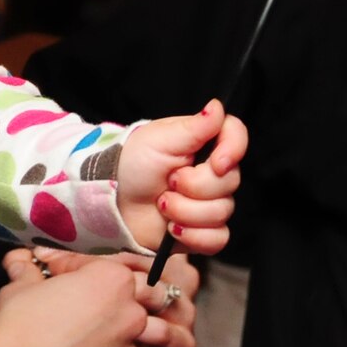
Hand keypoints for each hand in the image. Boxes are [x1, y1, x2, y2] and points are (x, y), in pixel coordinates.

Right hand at [34, 248, 197, 346]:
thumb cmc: (18, 324)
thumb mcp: (20, 286)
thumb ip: (29, 271)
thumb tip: (21, 262)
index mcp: (112, 281)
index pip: (103, 264)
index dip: (74, 266)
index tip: (52, 272)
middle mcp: (131, 315)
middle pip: (135, 298)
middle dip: (115, 297)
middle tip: (84, 301)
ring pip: (131, 336)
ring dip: (111, 332)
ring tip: (81, 335)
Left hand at [115, 101, 245, 253]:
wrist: (110, 202)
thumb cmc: (130, 164)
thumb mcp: (159, 139)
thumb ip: (194, 126)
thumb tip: (217, 107)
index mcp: (203, 144)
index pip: (237, 137)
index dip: (232, 151)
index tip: (214, 163)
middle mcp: (210, 173)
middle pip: (230, 181)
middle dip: (194, 186)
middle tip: (168, 182)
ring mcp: (208, 203)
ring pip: (222, 212)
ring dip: (185, 211)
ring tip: (161, 203)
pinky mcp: (202, 231)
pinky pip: (217, 239)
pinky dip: (192, 235)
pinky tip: (171, 228)